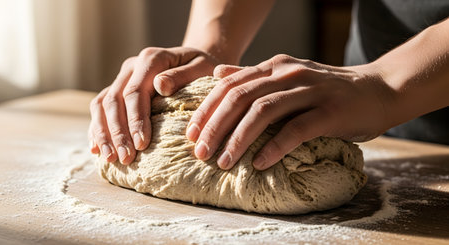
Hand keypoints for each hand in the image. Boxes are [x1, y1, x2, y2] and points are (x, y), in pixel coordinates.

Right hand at [89, 47, 218, 164]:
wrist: (196, 62)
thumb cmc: (204, 69)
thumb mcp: (202, 68)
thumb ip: (182, 76)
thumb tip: (160, 85)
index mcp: (151, 58)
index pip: (136, 91)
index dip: (136, 119)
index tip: (142, 144)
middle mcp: (132, 66)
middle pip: (115, 100)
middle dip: (119, 132)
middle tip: (127, 158)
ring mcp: (122, 77)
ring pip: (102, 105)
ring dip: (104, 133)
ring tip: (111, 158)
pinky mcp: (117, 89)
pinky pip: (99, 108)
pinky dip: (97, 128)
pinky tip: (97, 149)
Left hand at [186, 54, 392, 169]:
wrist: (377, 89)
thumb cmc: (328, 90)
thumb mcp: (288, 76)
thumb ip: (254, 76)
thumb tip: (218, 74)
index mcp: (274, 66)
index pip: (230, 85)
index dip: (207, 109)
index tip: (191, 134)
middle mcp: (288, 74)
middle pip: (240, 98)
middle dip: (214, 126)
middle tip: (200, 152)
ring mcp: (310, 91)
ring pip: (263, 112)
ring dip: (238, 138)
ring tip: (223, 162)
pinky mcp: (330, 111)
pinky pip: (296, 129)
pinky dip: (274, 146)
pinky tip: (259, 162)